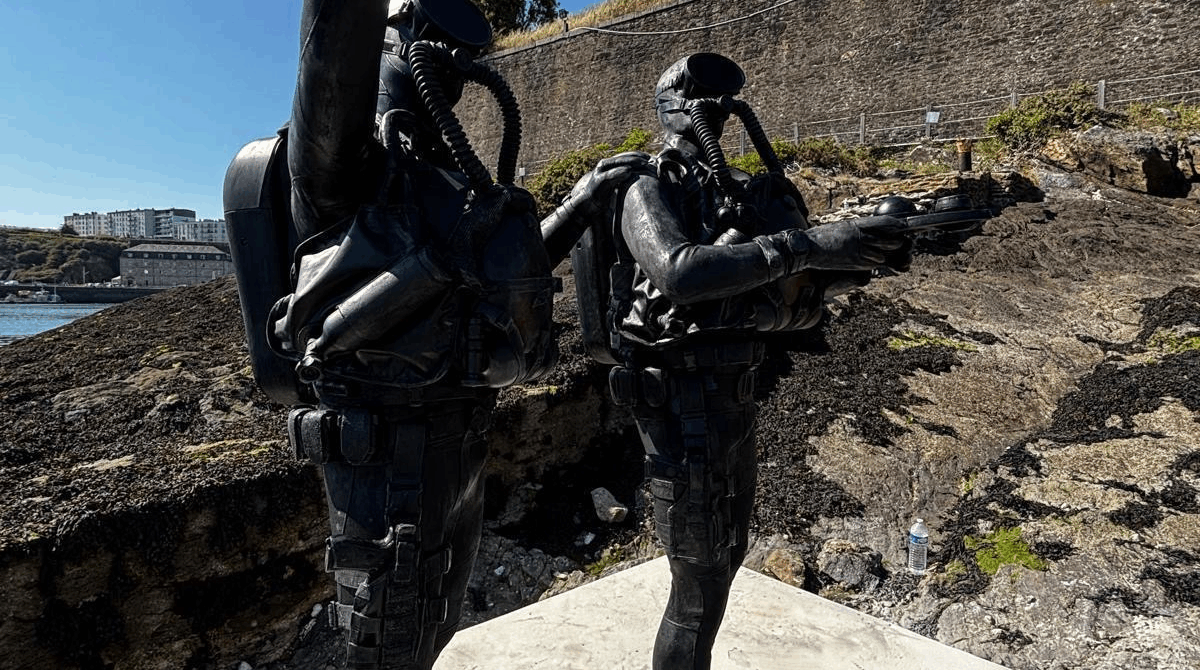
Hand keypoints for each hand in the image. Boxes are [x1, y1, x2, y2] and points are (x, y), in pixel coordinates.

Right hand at [565, 151, 651, 217]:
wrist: (587, 204)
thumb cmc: (603, 194)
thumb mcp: (617, 184)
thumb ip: (625, 178)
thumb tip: (641, 177)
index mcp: (610, 165)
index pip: (627, 156)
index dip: (640, 156)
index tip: (653, 158)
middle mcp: (605, 165)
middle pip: (624, 157)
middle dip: (639, 158)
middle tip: (651, 159)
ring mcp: (601, 171)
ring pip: (618, 163)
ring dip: (632, 162)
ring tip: (644, 163)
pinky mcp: (598, 180)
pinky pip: (609, 175)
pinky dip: (619, 172)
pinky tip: (628, 171)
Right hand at [787, 216, 906, 271]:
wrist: (807, 248)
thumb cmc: (821, 236)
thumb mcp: (841, 227)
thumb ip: (857, 229)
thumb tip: (870, 230)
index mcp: (857, 224)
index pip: (886, 223)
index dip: (897, 225)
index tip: (902, 226)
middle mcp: (860, 237)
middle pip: (890, 240)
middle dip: (896, 242)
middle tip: (898, 242)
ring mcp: (858, 252)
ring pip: (883, 255)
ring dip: (884, 254)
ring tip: (881, 252)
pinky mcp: (854, 264)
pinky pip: (872, 264)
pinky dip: (874, 262)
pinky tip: (870, 259)